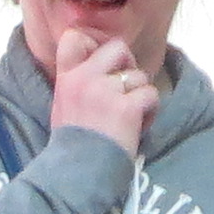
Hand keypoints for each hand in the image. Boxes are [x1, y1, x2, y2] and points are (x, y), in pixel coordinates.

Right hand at [47, 26, 157, 155]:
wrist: (77, 175)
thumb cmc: (73, 148)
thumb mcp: (63, 108)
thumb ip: (76, 85)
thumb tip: (102, 71)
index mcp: (66, 79)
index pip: (73, 38)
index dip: (94, 43)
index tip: (102, 63)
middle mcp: (85, 79)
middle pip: (118, 47)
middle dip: (128, 64)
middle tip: (126, 88)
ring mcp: (106, 92)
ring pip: (139, 75)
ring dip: (140, 95)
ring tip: (131, 118)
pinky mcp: (126, 108)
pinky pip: (150, 95)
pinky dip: (150, 111)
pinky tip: (138, 127)